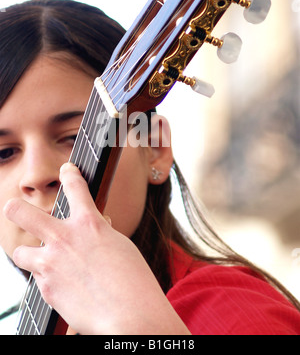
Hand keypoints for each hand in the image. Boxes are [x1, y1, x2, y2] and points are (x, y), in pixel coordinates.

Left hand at [4, 163, 188, 334]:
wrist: (130, 316)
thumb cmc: (133, 280)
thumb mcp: (118, 245)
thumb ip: (95, 234)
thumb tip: (84, 231)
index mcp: (88, 223)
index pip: (75, 187)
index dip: (70, 174)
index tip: (67, 170)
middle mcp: (64, 239)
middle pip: (21, 212)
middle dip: (14, 208)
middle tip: (12, 208)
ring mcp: (50, 264)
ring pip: (21, 252)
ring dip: (30, 254)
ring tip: (42, 260)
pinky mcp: (46, 289)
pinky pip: (38, 279)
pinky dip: (48, 280)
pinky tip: (66, 287)